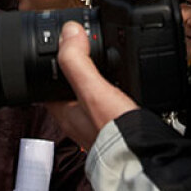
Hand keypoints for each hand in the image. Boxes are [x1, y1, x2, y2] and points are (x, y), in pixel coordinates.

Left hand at [47, 20, 136, 150]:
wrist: (143, 158)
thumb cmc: (115, 134)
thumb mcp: (93, 91)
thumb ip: (77, 61)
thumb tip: (69, 31)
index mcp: (63, 110)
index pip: (48, 78)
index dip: (53, 56)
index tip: (63, 39)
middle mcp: (77, 117)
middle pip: (69, 83)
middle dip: (77, 63)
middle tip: (86, 43)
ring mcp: (96, 121)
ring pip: (90, 89)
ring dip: (97, 72)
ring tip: (104, 56)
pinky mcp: (115, 122)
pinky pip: (109, 96)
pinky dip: (114, 84)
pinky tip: (124, 78)